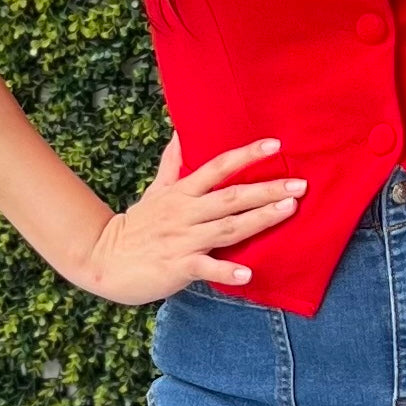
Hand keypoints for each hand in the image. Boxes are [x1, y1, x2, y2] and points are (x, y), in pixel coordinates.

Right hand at [77, 132, 307, 304]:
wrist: (104, 259)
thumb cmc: (138, 224)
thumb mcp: (156, 188)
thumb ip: (173, 162)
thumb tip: (181, 130)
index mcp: (183, 191)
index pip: (218, 166)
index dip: (247, 155)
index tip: (276, 146)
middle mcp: (186, 212)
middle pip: (231, 196)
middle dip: (267, 189)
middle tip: (300, 184)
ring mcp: (182, 239)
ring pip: (227, 227)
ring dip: (259, 219)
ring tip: (288, 210)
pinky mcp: (177, 267)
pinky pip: (205, 268)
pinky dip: (226, 271)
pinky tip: (248, 275)